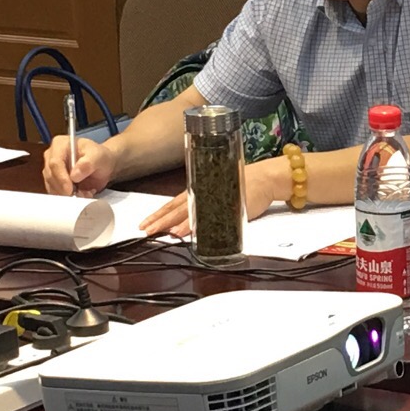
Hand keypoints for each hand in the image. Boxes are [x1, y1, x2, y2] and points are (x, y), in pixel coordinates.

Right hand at [42, 135, 116, 196]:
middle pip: (51, 176)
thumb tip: (74, 175)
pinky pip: (56, 193)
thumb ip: (87, 163)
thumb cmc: (100, 157)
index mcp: (60, 144)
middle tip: (80, 195)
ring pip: (52, 187)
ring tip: (84, 193)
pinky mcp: (54, 183)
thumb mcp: (98, 156)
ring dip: (67, 195)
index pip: (54, 162)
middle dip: (64, 189)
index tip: (69, 190)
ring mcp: (51, 170)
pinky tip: (81, 194)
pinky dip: (67, 198)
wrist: (102, 165)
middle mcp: (51, 157)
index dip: (61, 177)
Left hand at [139, 158, 285, 237]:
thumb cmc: (241, 184)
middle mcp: (202, 194)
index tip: (144, 223)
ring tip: (160, 231)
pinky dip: (194, 225)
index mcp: (197, 191)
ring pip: (188, 213)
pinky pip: (207, 217)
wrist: (265, 178)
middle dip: (160, 221)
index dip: (158, 214)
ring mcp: (213, 199)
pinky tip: (185, 232)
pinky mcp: (225, 205)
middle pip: (176, 209)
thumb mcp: (217, 193)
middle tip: (145, 229)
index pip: (173, 204)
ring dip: (173, 223)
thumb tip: (187, 222)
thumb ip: (203, 206)